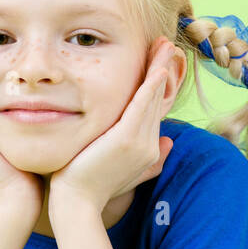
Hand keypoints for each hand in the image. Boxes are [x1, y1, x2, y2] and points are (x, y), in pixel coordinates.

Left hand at [48, 40, 176, 217]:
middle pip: (157, 99)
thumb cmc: (91, 188)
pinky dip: (150, 86)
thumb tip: (170, 143)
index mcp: (147, 148)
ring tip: (165, 46)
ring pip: (153, 98)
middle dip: (162, 69)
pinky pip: (142, 105)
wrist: (77, 203)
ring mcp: (140, 142)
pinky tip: (156, 69)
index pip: (154, 109)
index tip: (160, 63)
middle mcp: (149, 144)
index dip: (158, 84)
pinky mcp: (126, 138)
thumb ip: (148, 159)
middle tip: (167, 44)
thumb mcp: (124, 171)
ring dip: (160, 69)